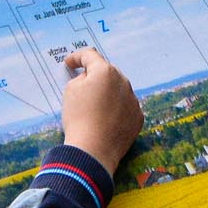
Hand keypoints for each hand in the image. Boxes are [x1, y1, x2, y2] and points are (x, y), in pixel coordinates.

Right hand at [59, 49, 141, 173]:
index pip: (90, 56)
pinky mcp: (137, 117)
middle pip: (107, 73)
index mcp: (105, 72)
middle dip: (95, 76)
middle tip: (82, 83)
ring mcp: (133, 100)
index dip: (77, 57)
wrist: (93, 150)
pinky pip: (125, 107)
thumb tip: (89, 80)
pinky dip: (116, 109)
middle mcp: (123, 82)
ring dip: (107, 93)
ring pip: (118, 90)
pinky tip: (106, 119)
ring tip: (94, 106)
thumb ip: (80, 78)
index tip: (70, 63)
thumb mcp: (70, 91)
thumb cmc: (79, 119)